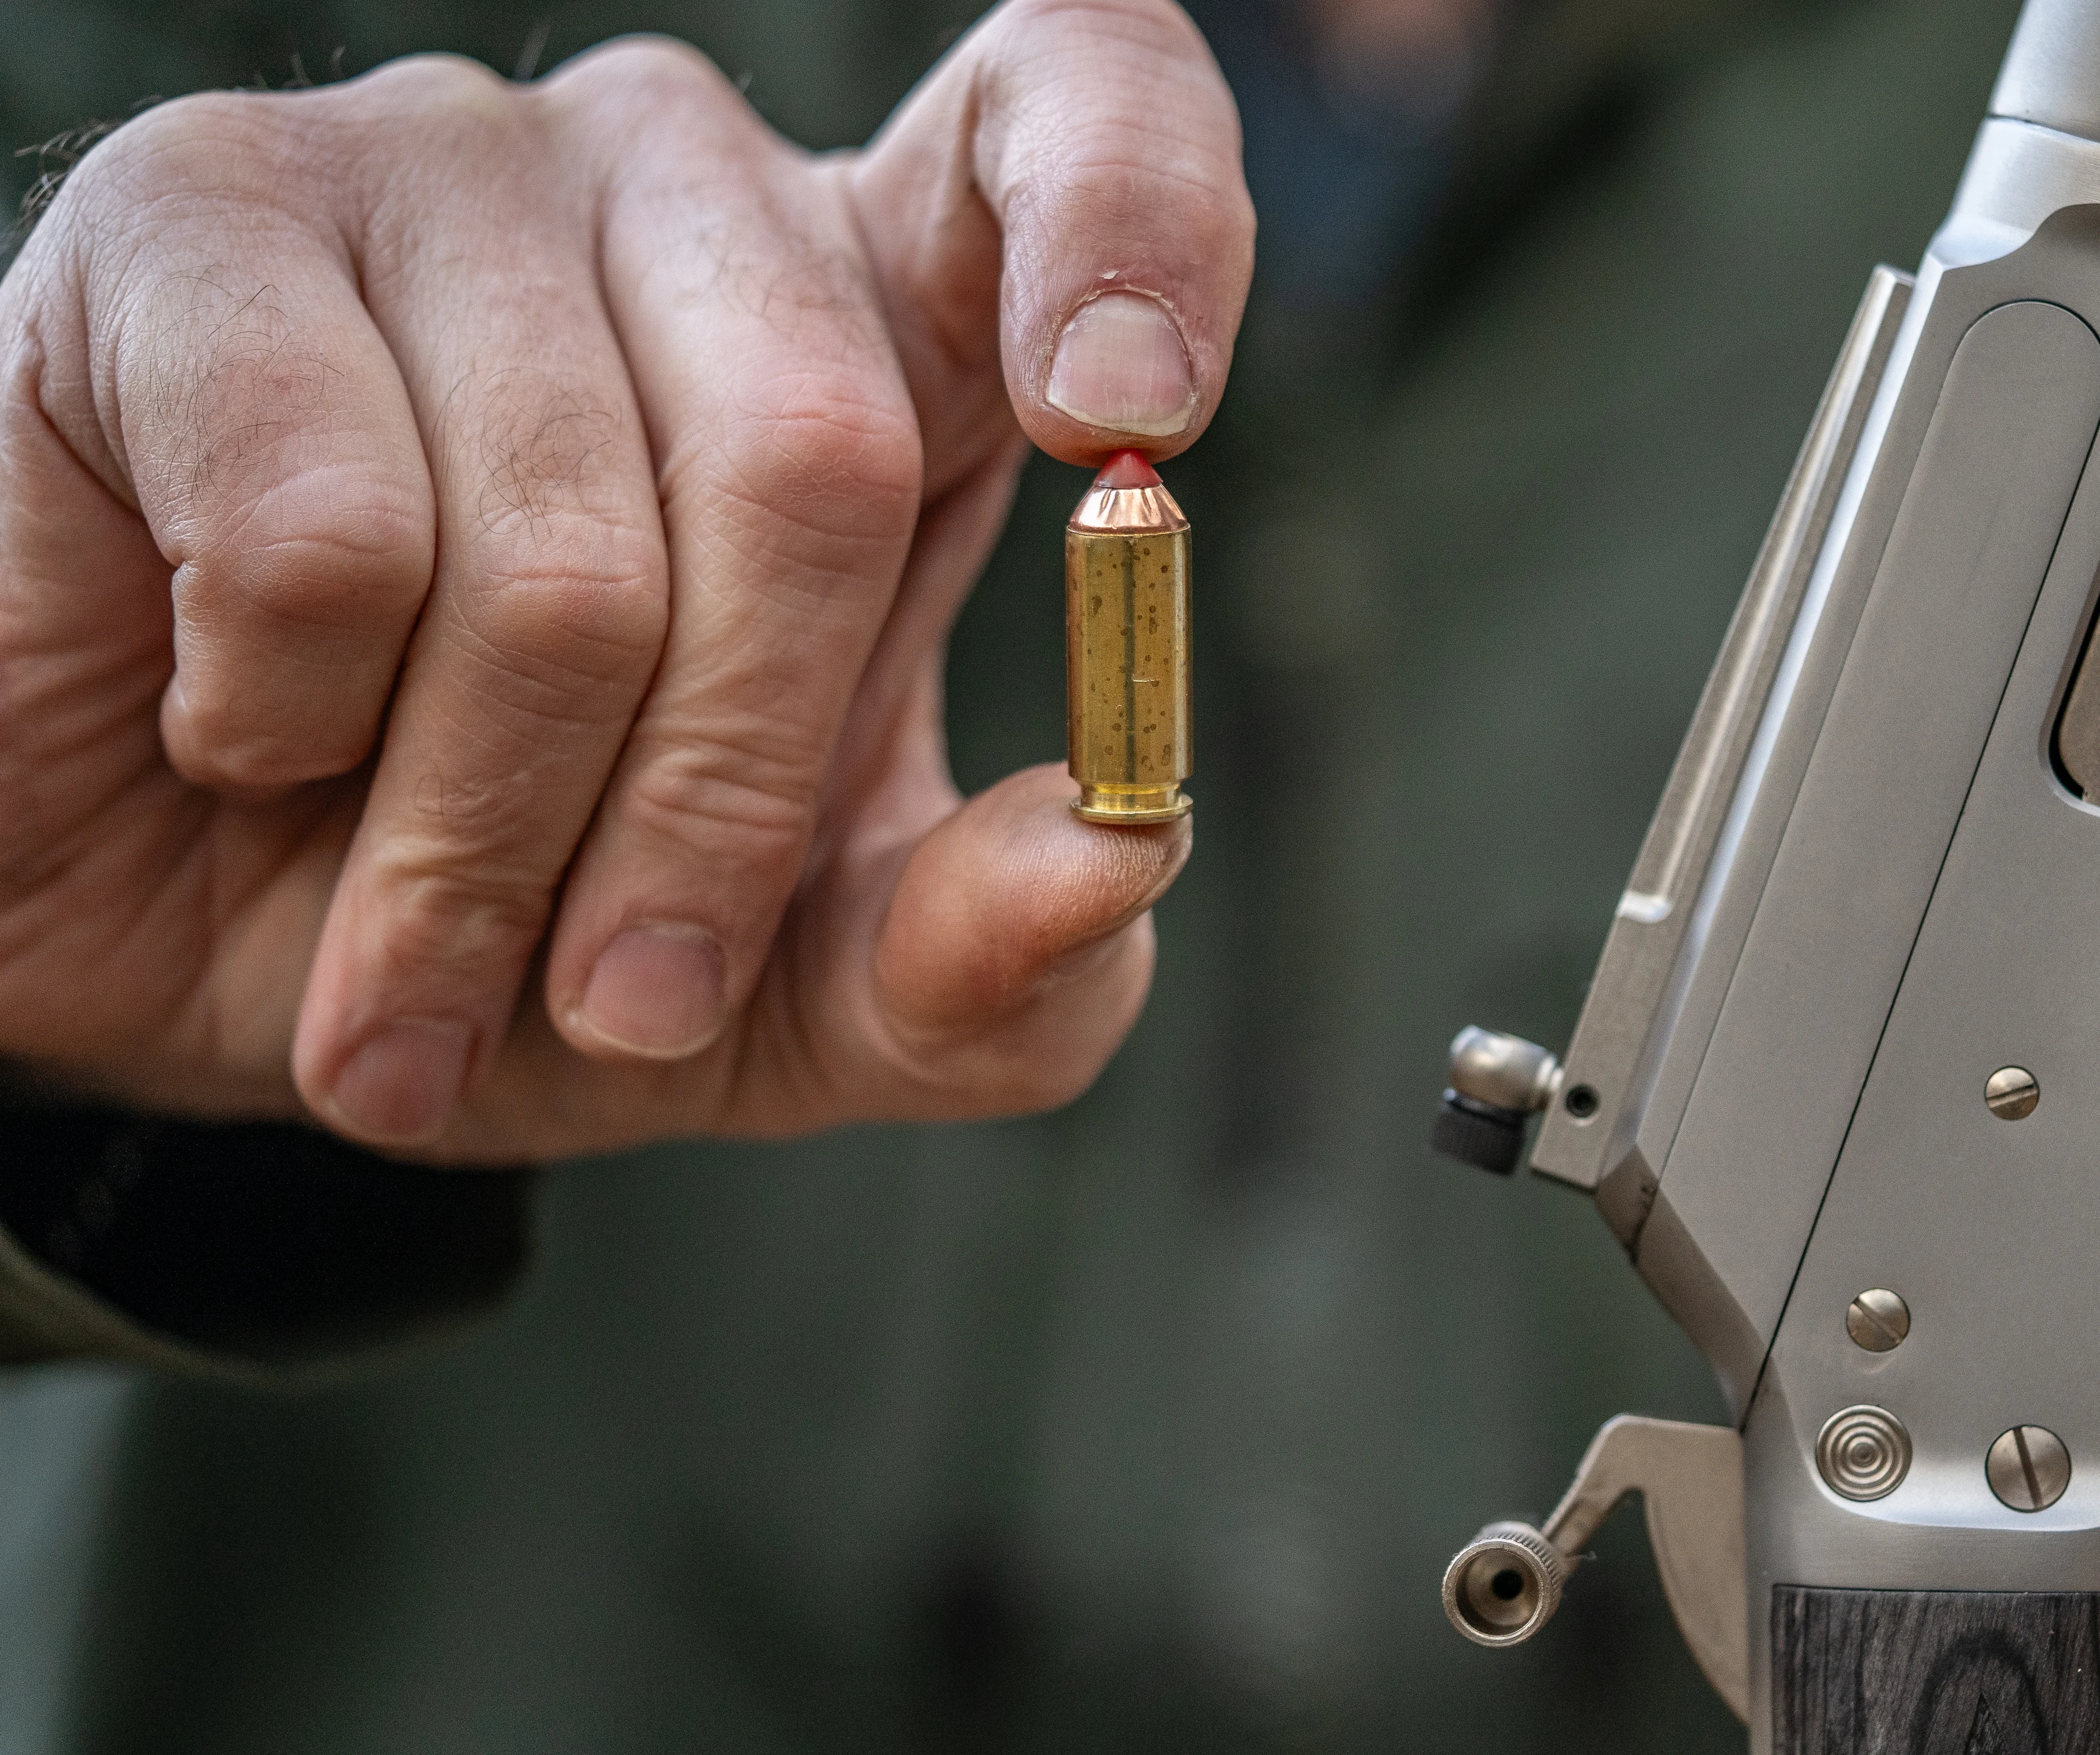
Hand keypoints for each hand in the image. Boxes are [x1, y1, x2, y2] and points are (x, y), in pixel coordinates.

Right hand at [0, 0, 1253, 1159]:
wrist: (153, 941)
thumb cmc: (511, 918)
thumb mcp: (790, 997)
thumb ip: (988, 960)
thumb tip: (1129, 853)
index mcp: (878, 320)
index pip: (1075, 112)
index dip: (1135, 216)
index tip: (1128, 418)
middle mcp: (684, 190)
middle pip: (821, 462)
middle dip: (720, 811)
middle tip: (623, 1006)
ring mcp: (444, 164)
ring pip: (564, 551)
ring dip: (483, 842)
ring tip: (411, 952)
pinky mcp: (196, 210)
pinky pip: (324, 531)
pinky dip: (287, 725)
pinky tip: (240, 729)